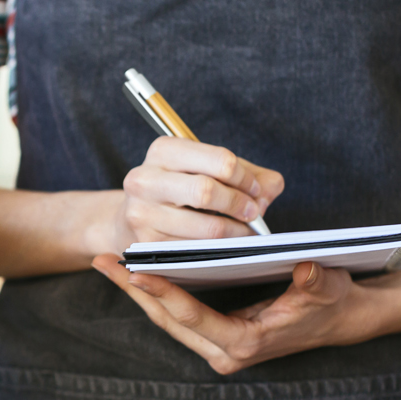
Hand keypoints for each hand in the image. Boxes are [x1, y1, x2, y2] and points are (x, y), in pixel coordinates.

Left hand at [93, 258, 383, 373]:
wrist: (340, 320)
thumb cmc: (331, 302)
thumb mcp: (328, 287)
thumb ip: (315, 280)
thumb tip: (304, 267)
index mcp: (245, 342)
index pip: (192, 316)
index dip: (162, 292)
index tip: (134, 271)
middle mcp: (225, 352)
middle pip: (167, 320)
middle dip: (134, 290)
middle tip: (103, 261)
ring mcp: (217, 348)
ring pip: (166, 320)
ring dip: (137, 293)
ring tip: (108, 263)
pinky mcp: (215, 339)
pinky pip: (176, 318)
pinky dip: (155, 295)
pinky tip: (134, 272)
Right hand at [120, 137, 283, 243]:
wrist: (135, 215)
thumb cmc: (182, 188)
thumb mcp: (211, 169)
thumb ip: (251, 174)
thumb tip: (265, 196)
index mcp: (164, 150)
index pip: (220, 161)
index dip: (246, 178)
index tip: (255, 191)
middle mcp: (144, 179)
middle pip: (207, 191)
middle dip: (239, 204)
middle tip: (253, 213)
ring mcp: (141, 213)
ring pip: (204, 227)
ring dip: (235, 232)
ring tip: (245, 231)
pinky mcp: (145, 243)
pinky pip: (195, 249)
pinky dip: (218, 249)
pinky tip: (224, 244)